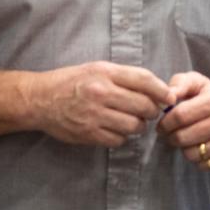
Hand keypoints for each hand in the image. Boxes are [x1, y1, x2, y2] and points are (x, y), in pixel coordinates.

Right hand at [25, 62, 173, 147]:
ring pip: (134, 126)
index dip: (162, 90)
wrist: (40, 99)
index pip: (144, 80)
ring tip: (131, 121)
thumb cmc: (71, 82)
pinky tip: (116, 129)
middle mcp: (101, 92)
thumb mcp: (97, 69)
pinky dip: (122, 137)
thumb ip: (125, 77)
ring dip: (138, 126)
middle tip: (149, 111)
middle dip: (152, 111)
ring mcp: (94, 115)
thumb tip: (157, 89)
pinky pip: (119, 140)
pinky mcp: (88, 134)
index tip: (169, 97)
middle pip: (144, 106)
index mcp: (105, 73)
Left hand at [158, 73, 209, 172]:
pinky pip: (202, 165)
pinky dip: (198, 160)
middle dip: (171, 137)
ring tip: (189, 140)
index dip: (165, 123)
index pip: (179, 116)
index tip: (162, 125)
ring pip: (191, 154)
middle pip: (182, 137)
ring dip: (185, 149)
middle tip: (172, 134)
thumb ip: (181, 83)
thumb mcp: (201, 84)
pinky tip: (202, 149)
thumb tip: (167, 96)